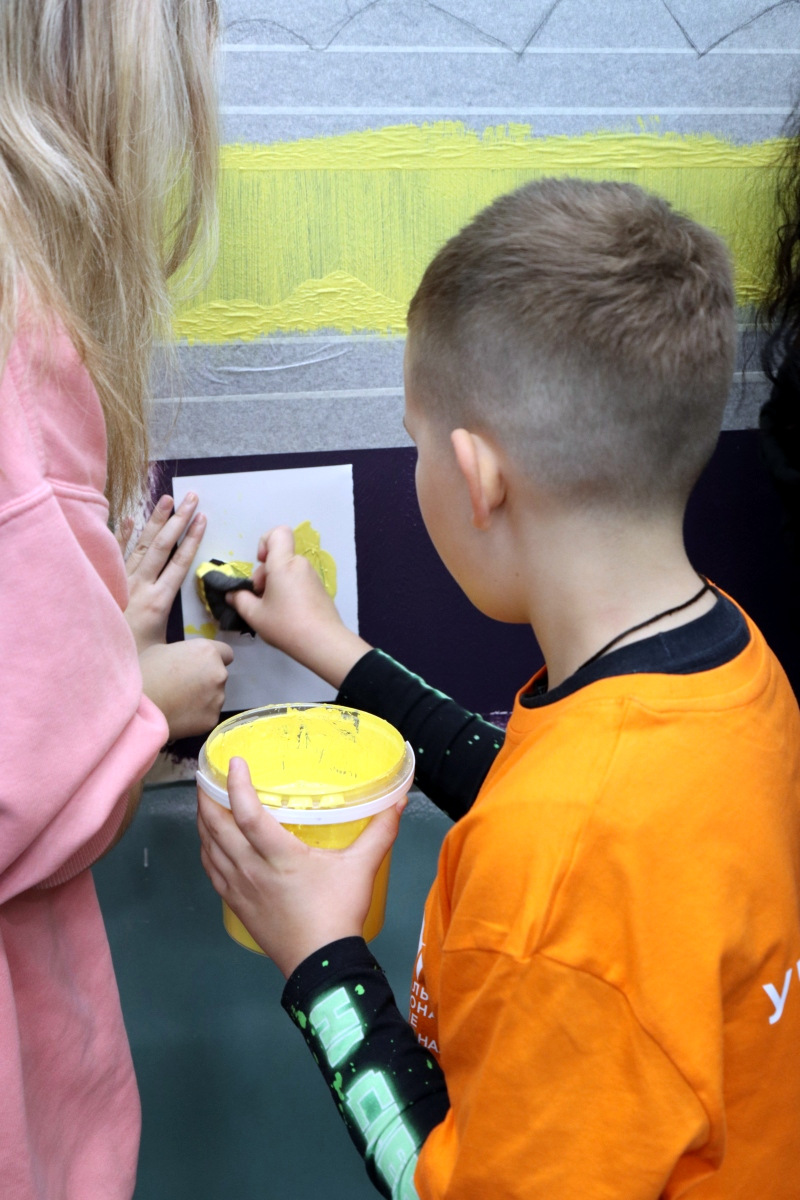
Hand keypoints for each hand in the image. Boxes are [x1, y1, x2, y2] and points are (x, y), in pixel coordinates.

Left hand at [119, 493, 205, 652]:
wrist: (90, 659)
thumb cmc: (132, 661)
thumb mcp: (165, 656)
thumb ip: (190, 650)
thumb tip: (219, 655)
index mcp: (158, 602)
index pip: (180, 563)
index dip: (192, 539)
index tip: (202, 518)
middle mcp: (140, 586)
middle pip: (162, 546)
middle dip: (178, 520)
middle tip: (190, 497)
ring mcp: (121, 581)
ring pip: (140, 545)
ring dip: (155, 520)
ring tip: (166, 498)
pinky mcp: (106, 582)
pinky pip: (114, 554)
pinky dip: (120, 535)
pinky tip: (127, 517)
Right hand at [140, 640, 232, 740]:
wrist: (136, 707)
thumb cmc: (144, 673)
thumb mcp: (163, 650)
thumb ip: (186, 653)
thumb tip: (190, 660)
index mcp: (207, 652)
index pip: (226, 653)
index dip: (213, 659)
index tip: (200, 665)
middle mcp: (219, 673)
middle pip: (219, 675)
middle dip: (205, 679)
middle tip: (182, 686)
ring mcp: (218, 698)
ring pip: (215, 696)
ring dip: (203, 698)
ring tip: (177, 703)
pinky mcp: (212, 719)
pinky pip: (208, 714)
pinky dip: (197, 715)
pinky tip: (178, 715)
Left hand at [197, 757, 405, 976]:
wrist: (321, 965)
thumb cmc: (338, 913)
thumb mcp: (362, 867)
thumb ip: (380, 831)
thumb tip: (398, 801)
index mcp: (279, 856)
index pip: (247, 813)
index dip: (236, 785)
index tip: (233, 761)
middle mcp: (251, 869)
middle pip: (217, 827)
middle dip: (207, 797)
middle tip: (206, 775)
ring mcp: (240, 889)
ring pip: (209, 848)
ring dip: (203, 821)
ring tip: (206, 801)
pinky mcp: (236, 905)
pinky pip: (211, 871)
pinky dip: (206, 850)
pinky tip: (210, 843)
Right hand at [226, 525, 371, 687]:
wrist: (323, 642)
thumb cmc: (286, 625)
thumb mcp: (255, 615)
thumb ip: (239, 599)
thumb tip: (232, 593)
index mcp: (284, 564)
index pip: (278, 533)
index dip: (265, 542)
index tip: (260, 563)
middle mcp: (300, 564)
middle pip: (279, 557)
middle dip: (266, 574)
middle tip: (261, 598)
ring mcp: (313, 577)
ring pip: (288, 571)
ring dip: (277, 584)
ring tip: (272, 609)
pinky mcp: (320, 589)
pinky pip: (299, 581)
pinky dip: (289, 591)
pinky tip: (287, 614)